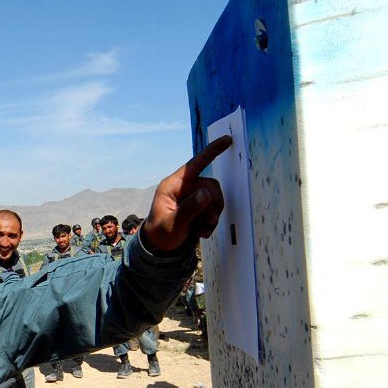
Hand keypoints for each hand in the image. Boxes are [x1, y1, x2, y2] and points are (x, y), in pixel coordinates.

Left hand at [142, 135, 231, 252]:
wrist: (161, 248)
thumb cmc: (161, 234)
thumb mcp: (172, 224)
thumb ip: (189, 209)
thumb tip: (206, 193)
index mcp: (173, 185)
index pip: (194, 165)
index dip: (211, 152)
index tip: (227, 140)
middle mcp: (184, 187)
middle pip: (210, 186)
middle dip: (213, 205)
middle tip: (209, 222)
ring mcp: (192, 196)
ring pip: (215, 198)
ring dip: (212, 216)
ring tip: (202, 231)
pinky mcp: (199, 206)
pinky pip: (214, 208)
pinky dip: (211, 222)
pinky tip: (201, 232)